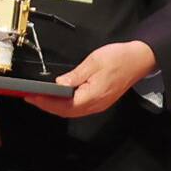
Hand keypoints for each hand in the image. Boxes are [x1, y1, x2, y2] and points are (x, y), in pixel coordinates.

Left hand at [40, 40, 159, 117]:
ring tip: (40, 98)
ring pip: (72, 112)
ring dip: (55, 107)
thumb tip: (59, 85)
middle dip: (47, 106)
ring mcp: (99, 104)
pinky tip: (58, 98)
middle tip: (31, 98)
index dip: (46, 103)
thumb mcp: (94, 62)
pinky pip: (79, 108)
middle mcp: (96, 105)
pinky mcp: (100, 101)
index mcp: (93, 96)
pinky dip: (65, 105)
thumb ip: (75, 76)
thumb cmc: (119, 58)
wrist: (140, 59)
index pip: (64, 105)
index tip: (32, 97)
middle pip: (66, 112)